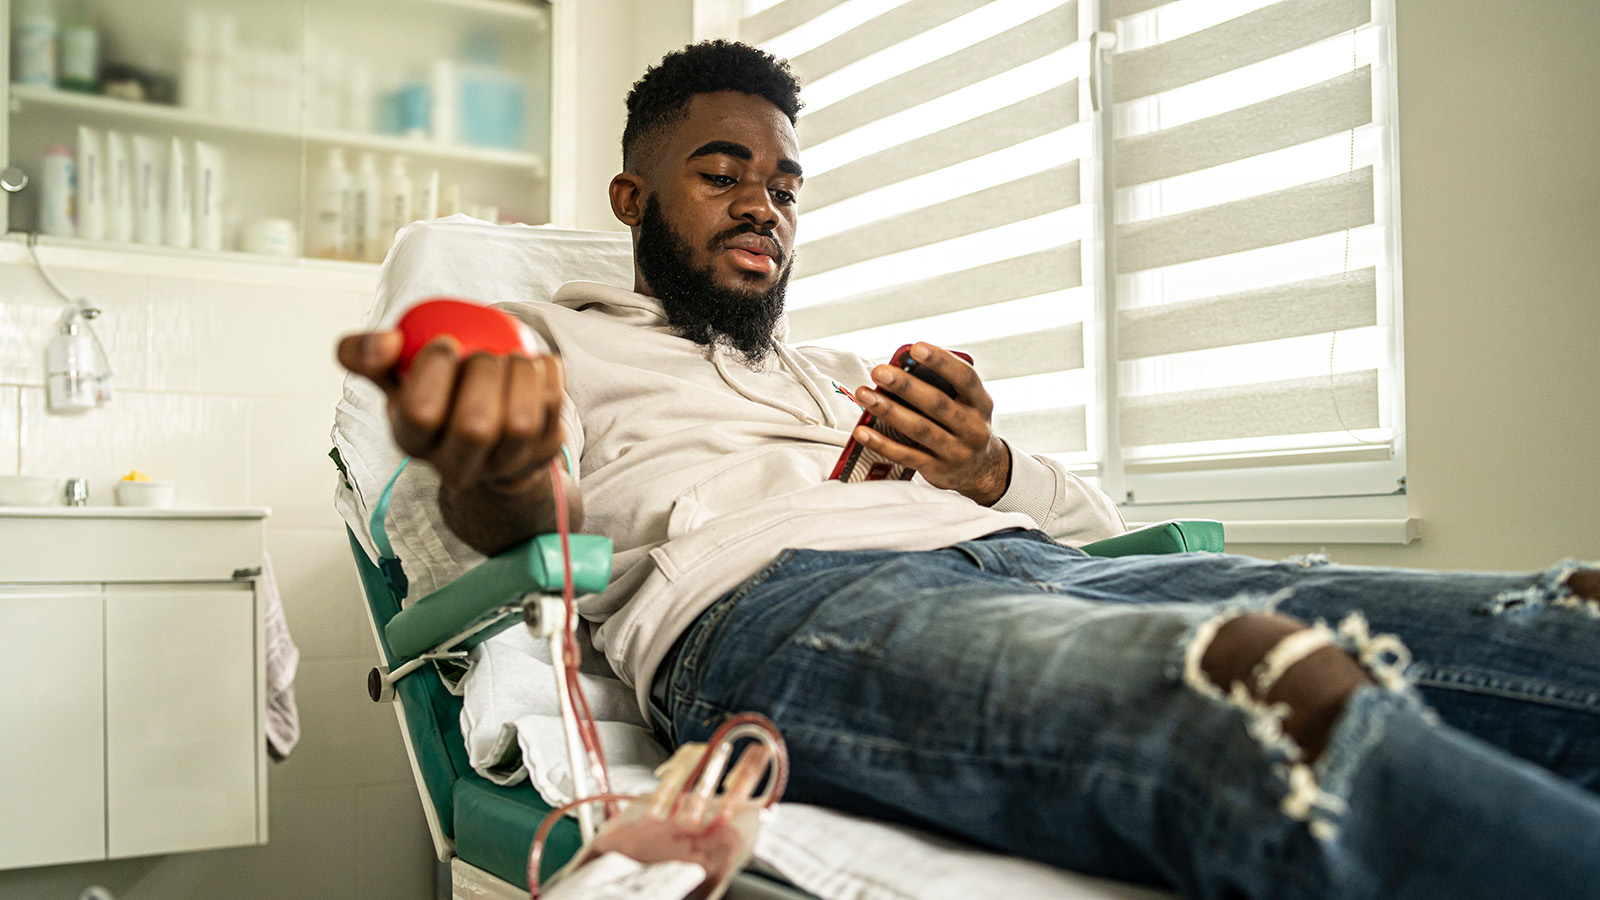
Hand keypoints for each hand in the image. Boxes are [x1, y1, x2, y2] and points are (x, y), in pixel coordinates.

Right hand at [337, 329, 574, 552]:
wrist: (489, 433)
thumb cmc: (440, 393)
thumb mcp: (398, 374)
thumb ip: (372, 354)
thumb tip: (386, 343)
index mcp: (411, 440)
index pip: (420, 412)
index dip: (435, 367)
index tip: (446, 343)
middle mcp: (456, 465)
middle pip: (475, 426)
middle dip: (484, 371)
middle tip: (483, 352)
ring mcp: (503, 464)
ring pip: (520, 422)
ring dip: (519, 372)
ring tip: (510, 358)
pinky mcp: (542, 452)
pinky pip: (552, 406)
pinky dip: (545, 372)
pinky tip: (532, 366)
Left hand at [854, 343, 1011, 505]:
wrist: (980, 470)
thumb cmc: (962, 425)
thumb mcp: (966, 404)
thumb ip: (944, 387)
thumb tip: (901, 368)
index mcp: (980, 403)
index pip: (965, 377)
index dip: (941, 362)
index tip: (916, 348)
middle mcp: (973, 427)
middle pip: (937, 403)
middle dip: (905, 386)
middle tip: (879, 372)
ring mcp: (956, 452)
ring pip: (920, 429)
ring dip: (889, 410)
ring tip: (865, 395)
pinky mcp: (938, 470)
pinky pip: (906, 456)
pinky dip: (882, 443)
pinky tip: (862, 431)